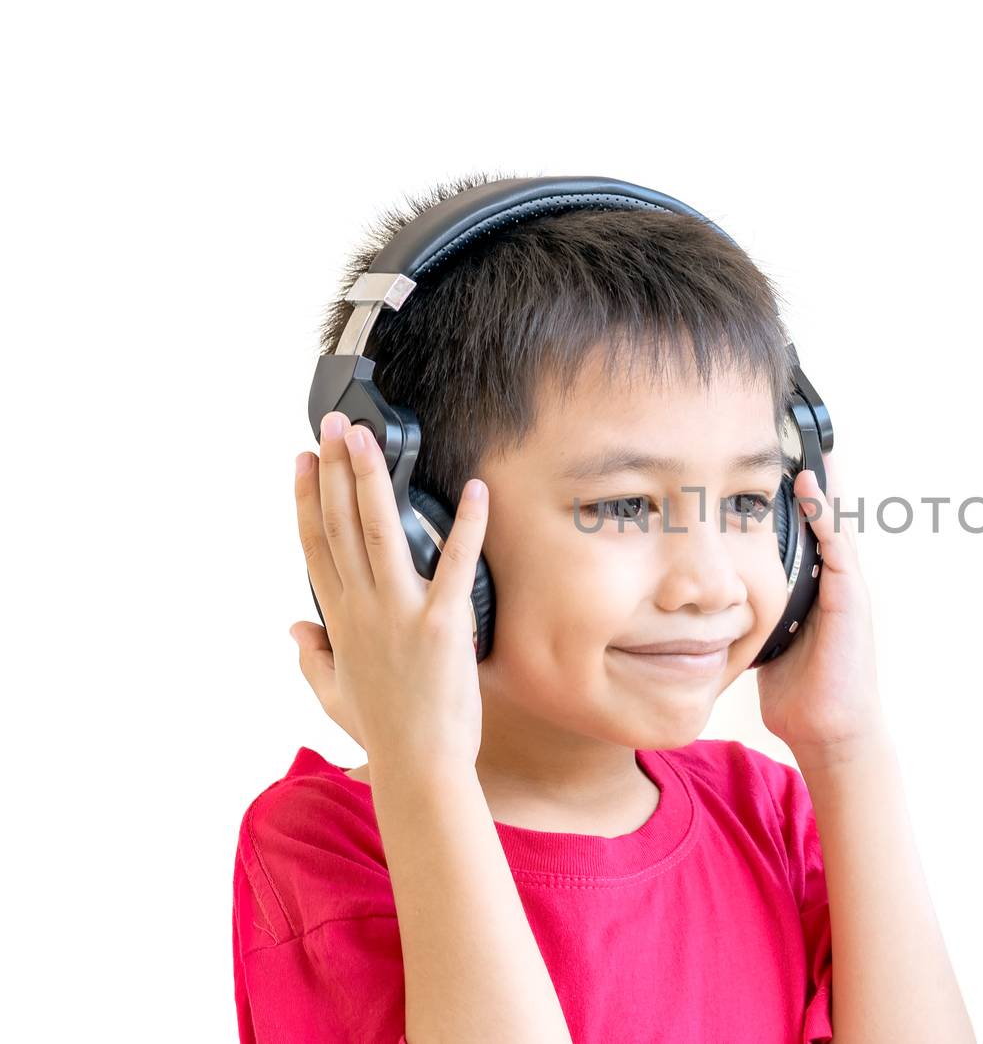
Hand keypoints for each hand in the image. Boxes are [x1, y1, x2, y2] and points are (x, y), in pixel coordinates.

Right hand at [288, 410, 488, 771]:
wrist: (420, 767)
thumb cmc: (384, 732)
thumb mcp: (332, 694)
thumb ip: (312, 657)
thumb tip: (295, 627)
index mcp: (339, 620)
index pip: (314, 546)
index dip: (307, 499)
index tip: (302, 461)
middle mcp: (363, 609)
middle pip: (340, 525)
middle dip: (335, 470)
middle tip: (335, 426)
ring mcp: (401, 613)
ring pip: (379, 531)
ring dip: (372, 480)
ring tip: (370, 439)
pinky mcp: (444, 623)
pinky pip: (457, 562)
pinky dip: (468, 524)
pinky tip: (476, 489)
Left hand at [755, 451, 888, 768]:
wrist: (828, 729)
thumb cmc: (799, 692)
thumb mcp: (764, 643)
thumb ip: (748, 617)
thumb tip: (709, 608)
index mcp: (814, 590)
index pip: (803, 534)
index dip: (789, 501)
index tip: (767, 466)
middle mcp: (833, 582)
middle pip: (821, 520)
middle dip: (809, 483)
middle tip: (790, 440)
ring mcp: (846, 587)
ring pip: (833, 524)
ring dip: (821, 488)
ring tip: (806, 449)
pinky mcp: (851, 597)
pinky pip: (839, 547)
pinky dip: (827, 517)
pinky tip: (812, 491)